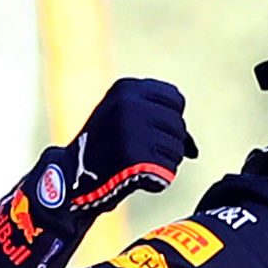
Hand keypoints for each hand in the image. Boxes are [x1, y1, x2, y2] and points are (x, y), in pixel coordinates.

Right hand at [64, 76, 195, 214]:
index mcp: (127, 88)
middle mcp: (130, 103)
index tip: (152, 131)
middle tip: (141, 153)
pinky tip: (137, 177)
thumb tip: (193, 150)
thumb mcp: (125, 120)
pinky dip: (159, 179)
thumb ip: (160, 122)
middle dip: (168, 144)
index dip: (170, 119)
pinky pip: (170, 169)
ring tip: (137, 164)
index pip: (175, 99)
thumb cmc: (104, 149)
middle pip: (179, 125)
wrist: (73, 176)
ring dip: (164, 162)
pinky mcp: (136, 156)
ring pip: (177, 149)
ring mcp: (132, 129)